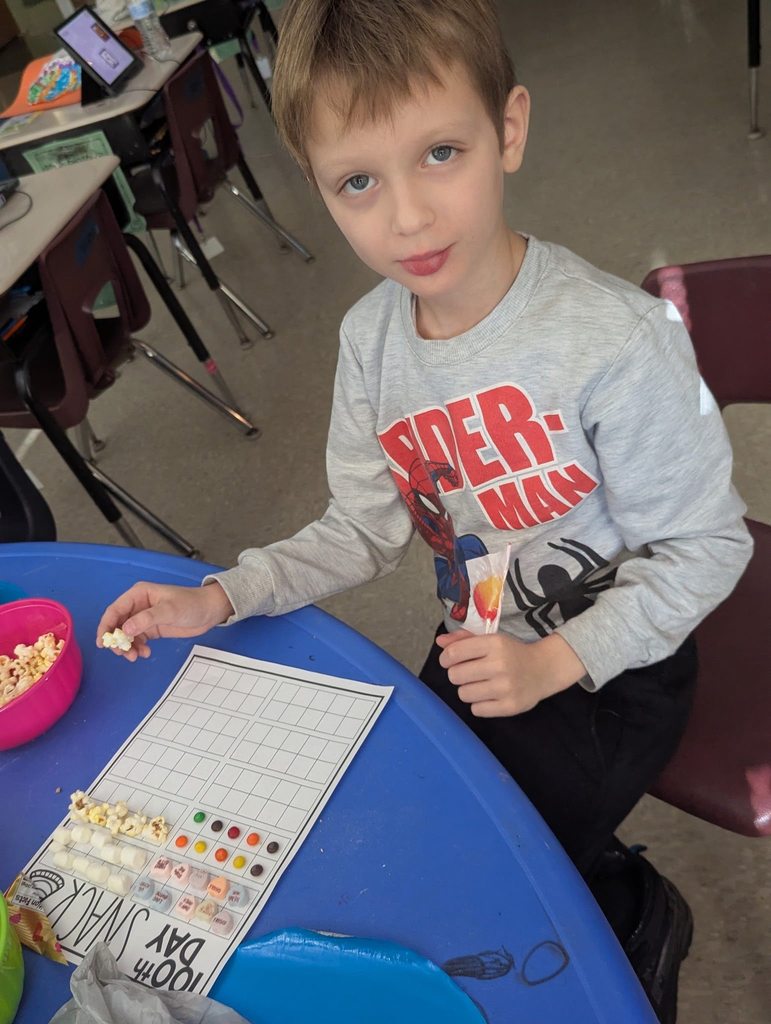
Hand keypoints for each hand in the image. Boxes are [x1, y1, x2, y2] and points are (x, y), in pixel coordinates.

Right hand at [95, 581, 233, 661]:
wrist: (210, 611)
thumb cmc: (191, 604)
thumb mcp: (169, 610)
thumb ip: (147, 619)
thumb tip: (126, 630)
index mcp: (139, 594)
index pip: (115, 610)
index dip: (106, 626)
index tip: (102, 642)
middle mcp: (138, 605)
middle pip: (118, 624)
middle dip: (117, 640)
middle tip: (123, 654)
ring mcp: (144, 618)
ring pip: (127, 635)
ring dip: (127, 647)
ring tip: (135, 656)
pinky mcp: (151, 629)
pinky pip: (137, 640)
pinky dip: (138, 648)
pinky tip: (145, 654)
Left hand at [436, 630, 586, 716]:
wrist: (544, 670)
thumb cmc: (512, 653)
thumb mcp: (491, 640)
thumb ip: (463, 639)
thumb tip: (439, 642)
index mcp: (494, 644)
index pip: (453, 654)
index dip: (446, 659)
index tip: (451, 661)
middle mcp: (499, 665)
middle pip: (455, 676)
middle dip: (458, 675)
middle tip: (470, 673)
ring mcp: (505, 687)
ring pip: (463, 694)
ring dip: (468, 690)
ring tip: (481, 685)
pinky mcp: (510, 706)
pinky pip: (476, 710)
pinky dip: (479, 704)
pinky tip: (490, 696)